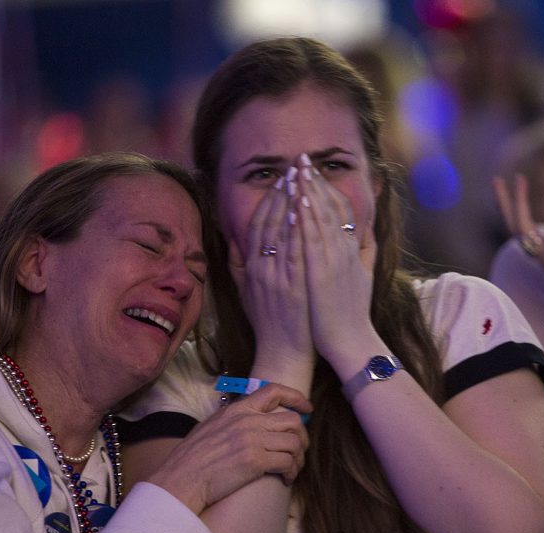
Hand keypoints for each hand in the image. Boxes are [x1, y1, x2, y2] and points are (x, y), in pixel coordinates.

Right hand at [148, 383, 311, 514]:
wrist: (181, 479)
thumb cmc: (192, 459)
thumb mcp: (211, 426)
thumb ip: (234, 420)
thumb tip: (253, 420)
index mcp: (237, 409)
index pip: (273, 391)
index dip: (296, 397)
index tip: (307, 409)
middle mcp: (247, 420)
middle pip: (293, 420)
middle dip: (302, 436)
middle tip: (299, 450)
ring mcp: (252, 439)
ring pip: (294, 442)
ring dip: (298, 458)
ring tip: (292, 470)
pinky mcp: (255, 460)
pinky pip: (288, 462)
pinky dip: (291, 472)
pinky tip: (286, 479)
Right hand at [229, 173, 314, 364]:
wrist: (283, 353)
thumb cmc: (268, 323)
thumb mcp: (245, 292)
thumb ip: (237, 264)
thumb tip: (233, 239)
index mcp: (252, 268)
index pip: (258, 225)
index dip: (269, 200)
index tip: (281, 180)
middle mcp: (262, 269)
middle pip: (271, 222)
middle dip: (283, 193)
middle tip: (294, 169)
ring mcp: (278, 277)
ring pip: (284, 232)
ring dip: (294, 203)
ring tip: (305, 180)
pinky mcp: (295, 287)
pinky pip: (298, 251)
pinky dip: (302, 230)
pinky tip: (310, 211)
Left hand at [296, 155, 377, 358]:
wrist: (350, 342)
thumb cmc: (352, 314)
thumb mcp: (366, 276)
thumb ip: (367, 251)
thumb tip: (368, 231)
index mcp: (352, 250)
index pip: (341, 210)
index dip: (327, 188)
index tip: (314, 172)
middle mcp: (344, 250)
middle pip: (329, 207)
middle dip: (315, 181)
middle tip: (302, 159)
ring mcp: (334, 260)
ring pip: (320, 218)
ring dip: (308, 191)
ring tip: (297, 169)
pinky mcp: (321, 273)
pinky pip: (312, 239)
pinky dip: (307, 218)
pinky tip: (299, 200)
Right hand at [494, 174, 543, 324]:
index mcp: (540, 252)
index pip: (517, 227)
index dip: (509, 206)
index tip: (505, 185)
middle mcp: (538, 255)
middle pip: (512, 225)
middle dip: (504, 201)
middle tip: (497, 178)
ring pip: (524, 228)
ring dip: (520, 202)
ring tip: (519, 179)